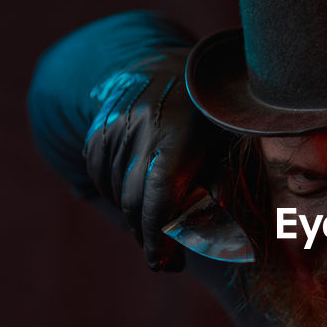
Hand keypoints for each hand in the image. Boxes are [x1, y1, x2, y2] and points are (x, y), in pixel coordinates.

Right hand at [82, 50, 234, 270]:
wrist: (173, 63)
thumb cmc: (211, 113)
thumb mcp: (228, 142)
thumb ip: (221, 183)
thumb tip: (219, 226)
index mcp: (178, 135)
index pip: (158, 198)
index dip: (158, 237)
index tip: (163, 264)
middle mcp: (141, 129)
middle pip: (134, 201)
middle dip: (148, 235)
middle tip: (166, 259)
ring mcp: (115, 125)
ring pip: (115, 190)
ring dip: (133, 216)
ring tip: (154, 226)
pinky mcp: (99, 126)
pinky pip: (99, 172)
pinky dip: (114, 191)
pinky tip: (135, 192)